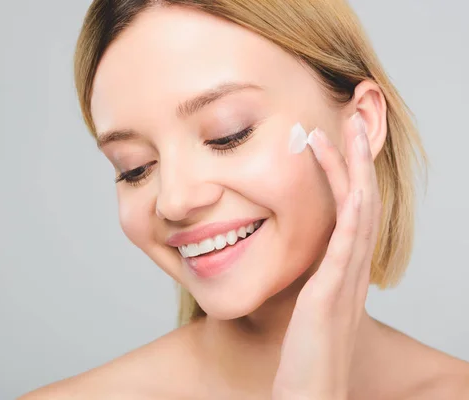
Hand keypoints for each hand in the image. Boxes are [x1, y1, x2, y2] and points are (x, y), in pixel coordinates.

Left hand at [272, 113, 381, 399]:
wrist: (310, 393)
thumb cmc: (303, 355)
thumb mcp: (302, 307)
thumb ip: (301, 281)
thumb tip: (286, 262)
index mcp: (342, 269)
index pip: (349, 211)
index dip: (345, 174)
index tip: (333, 142)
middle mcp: (351, 268)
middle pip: (361, 200)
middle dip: (357, 159)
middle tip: (353, 121)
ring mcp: (346, 278)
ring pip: (360, 211)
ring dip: (355, 170)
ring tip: (347, 131)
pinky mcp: (333, 291)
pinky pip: (350, 243)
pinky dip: (355, 211)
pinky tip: (354, 186)